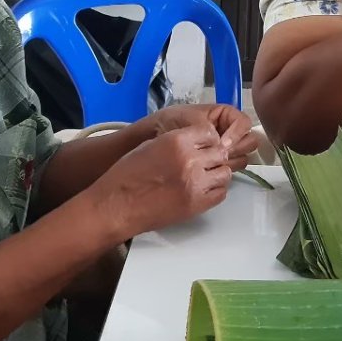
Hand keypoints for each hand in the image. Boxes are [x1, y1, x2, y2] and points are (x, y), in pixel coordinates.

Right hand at [90, 124, 231, 238]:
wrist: (116, 206)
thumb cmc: (126, 175)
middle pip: (220, 153)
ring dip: (216, 173)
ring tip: (203, 176)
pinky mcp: (197, 204)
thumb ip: (177, 141)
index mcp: (177, 141)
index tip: (203, 146)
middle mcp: (190, 160)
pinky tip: (202, 189)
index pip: (209, 133)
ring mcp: (196, 183)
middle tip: (204, 162)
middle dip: (213, 156)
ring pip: (224, 173)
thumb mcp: (150, 145)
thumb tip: (196, 142)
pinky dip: (215, 190)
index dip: (207, 140)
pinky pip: (220, 193)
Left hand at [142, 104, 258, 169]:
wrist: (155, 136)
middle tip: (221, 156)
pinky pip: (233, 167)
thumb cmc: (172, 121)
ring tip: (216, 164)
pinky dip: (227, 169)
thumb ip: (207, 130)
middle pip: (249, 140)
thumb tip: (220, 145)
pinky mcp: (220, 162)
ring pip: (244, 155)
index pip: (244, 122)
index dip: (236, 134)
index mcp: (225, 115)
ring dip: (234, 160)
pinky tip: (213, 171)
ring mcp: (226, 147)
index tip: (222, 145)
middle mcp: (230, 131)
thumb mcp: (190, 120)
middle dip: (238, 148)